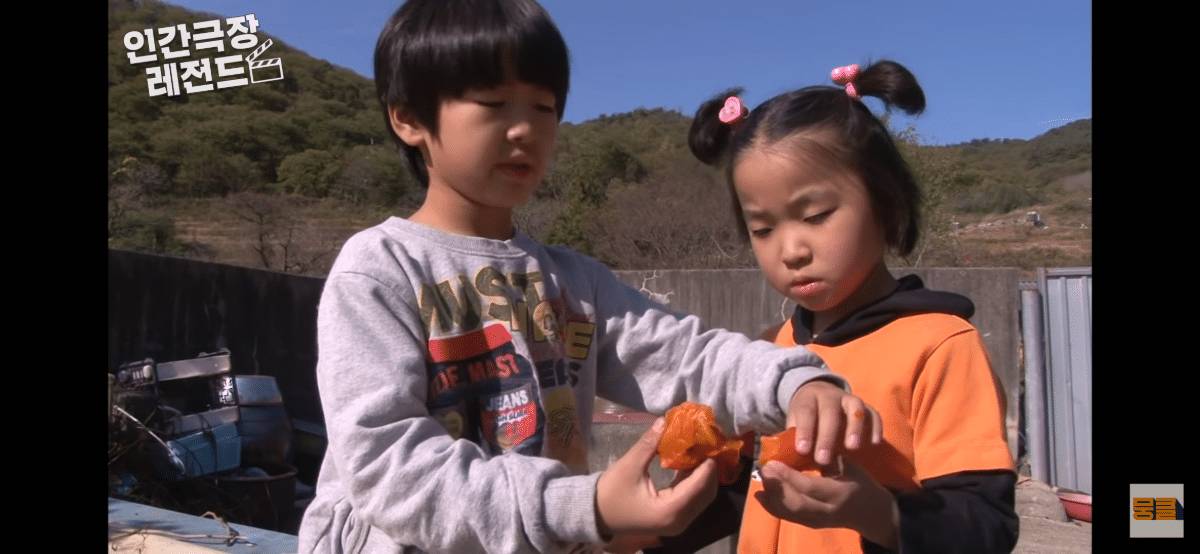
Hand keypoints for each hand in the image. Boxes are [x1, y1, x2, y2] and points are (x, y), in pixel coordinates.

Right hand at [595, 418, 719, 538]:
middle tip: (708, 443)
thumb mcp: (629, 466)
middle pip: (706, 493)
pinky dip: (694, 482)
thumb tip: (664, 420)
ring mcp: (677, 523)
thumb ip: (650, 444)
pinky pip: (691, 500)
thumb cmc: (610, 493)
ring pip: (701, 497)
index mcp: (670, 510)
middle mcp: (679, 521)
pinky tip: (690, 462)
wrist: (596, 515)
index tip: (710, 441)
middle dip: (709, 469)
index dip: (708, 462)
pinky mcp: (673, 519)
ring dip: (704, 475)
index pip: (699, 485)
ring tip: (701, 450)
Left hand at [755, 461, 898, 548]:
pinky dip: (773, 507)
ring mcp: (820, 521)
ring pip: (791, 514)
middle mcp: (829, 510)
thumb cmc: (859, 482)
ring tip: (760, 481)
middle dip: (777, 488)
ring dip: (772, 498)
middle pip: (797, 504)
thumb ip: (826, 457)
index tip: (772, 462)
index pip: (810, 486)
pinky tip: (761, 495)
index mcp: (840, 492)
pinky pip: (790, 518)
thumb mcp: (848, 465)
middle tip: (764, 470)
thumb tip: (798, 442)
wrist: (872, 512)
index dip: (788, 476)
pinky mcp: (813, 525)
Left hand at [786, 380, 882, 464]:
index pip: (805, 412)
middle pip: (829, 412)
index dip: (804, 430)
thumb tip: (784, 463)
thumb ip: (792, 440)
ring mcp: (849, 399)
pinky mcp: (866, 406)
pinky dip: (875, 427)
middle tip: (823, 459)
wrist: (820, 396)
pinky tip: (874, 443)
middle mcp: (829, 396)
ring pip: (854, 408)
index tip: (802, 450)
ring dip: (854, 428)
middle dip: (827, 436)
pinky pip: (873, 413)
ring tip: (852, 448)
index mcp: (808, 399)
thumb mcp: (795, 424)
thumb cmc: (806, 419)